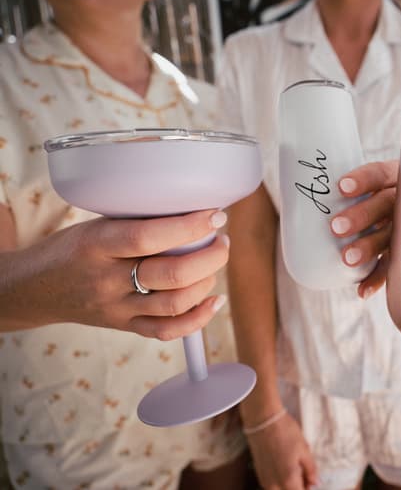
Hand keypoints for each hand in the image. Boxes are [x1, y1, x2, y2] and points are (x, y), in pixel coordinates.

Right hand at [3, 209, 229, 338]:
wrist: (36, 288)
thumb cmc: (73, 248)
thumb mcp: (96, 224)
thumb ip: (138, 221)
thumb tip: (194, 210)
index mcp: (97, 245)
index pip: (147, 236)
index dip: (189, 226)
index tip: (215, 216)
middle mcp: (107, 280)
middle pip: (170, 274)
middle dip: (209, 256)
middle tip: (222, 240)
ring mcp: (117, 308)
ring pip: (175, 303)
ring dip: (207, 280)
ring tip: (214, 261)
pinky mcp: (125, 326)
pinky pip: (167, 331)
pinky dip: (199, 318)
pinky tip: (214, 299)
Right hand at [247, 412, 317, 489]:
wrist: (263, 421)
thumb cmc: (285, 433)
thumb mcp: (304, 450)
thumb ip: (311, 470)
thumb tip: (315, 482)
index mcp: (288, 480)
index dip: (308, 487)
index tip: (311, 479)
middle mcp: (274, 485)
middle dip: (299, 486)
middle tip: (306, 474)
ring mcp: (265, 480)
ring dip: (289, 485)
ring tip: (296, 468)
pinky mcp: (259, 474)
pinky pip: (272, 485)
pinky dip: (281, 481)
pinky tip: (286, 467)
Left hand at [329, 160, 398, 298]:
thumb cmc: (366, 193)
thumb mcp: (361, 184)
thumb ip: (335, 188)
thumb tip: (290, 189)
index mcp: (392, 177)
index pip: (379, 173)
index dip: (363, 179)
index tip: (340, 188)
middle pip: (386, 204)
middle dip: (362, 215)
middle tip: (335, 227)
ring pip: (392, 236)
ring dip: (369, 247)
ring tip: (347, 259)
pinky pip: (393, 266)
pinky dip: (377, 279)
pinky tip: (361, 291)